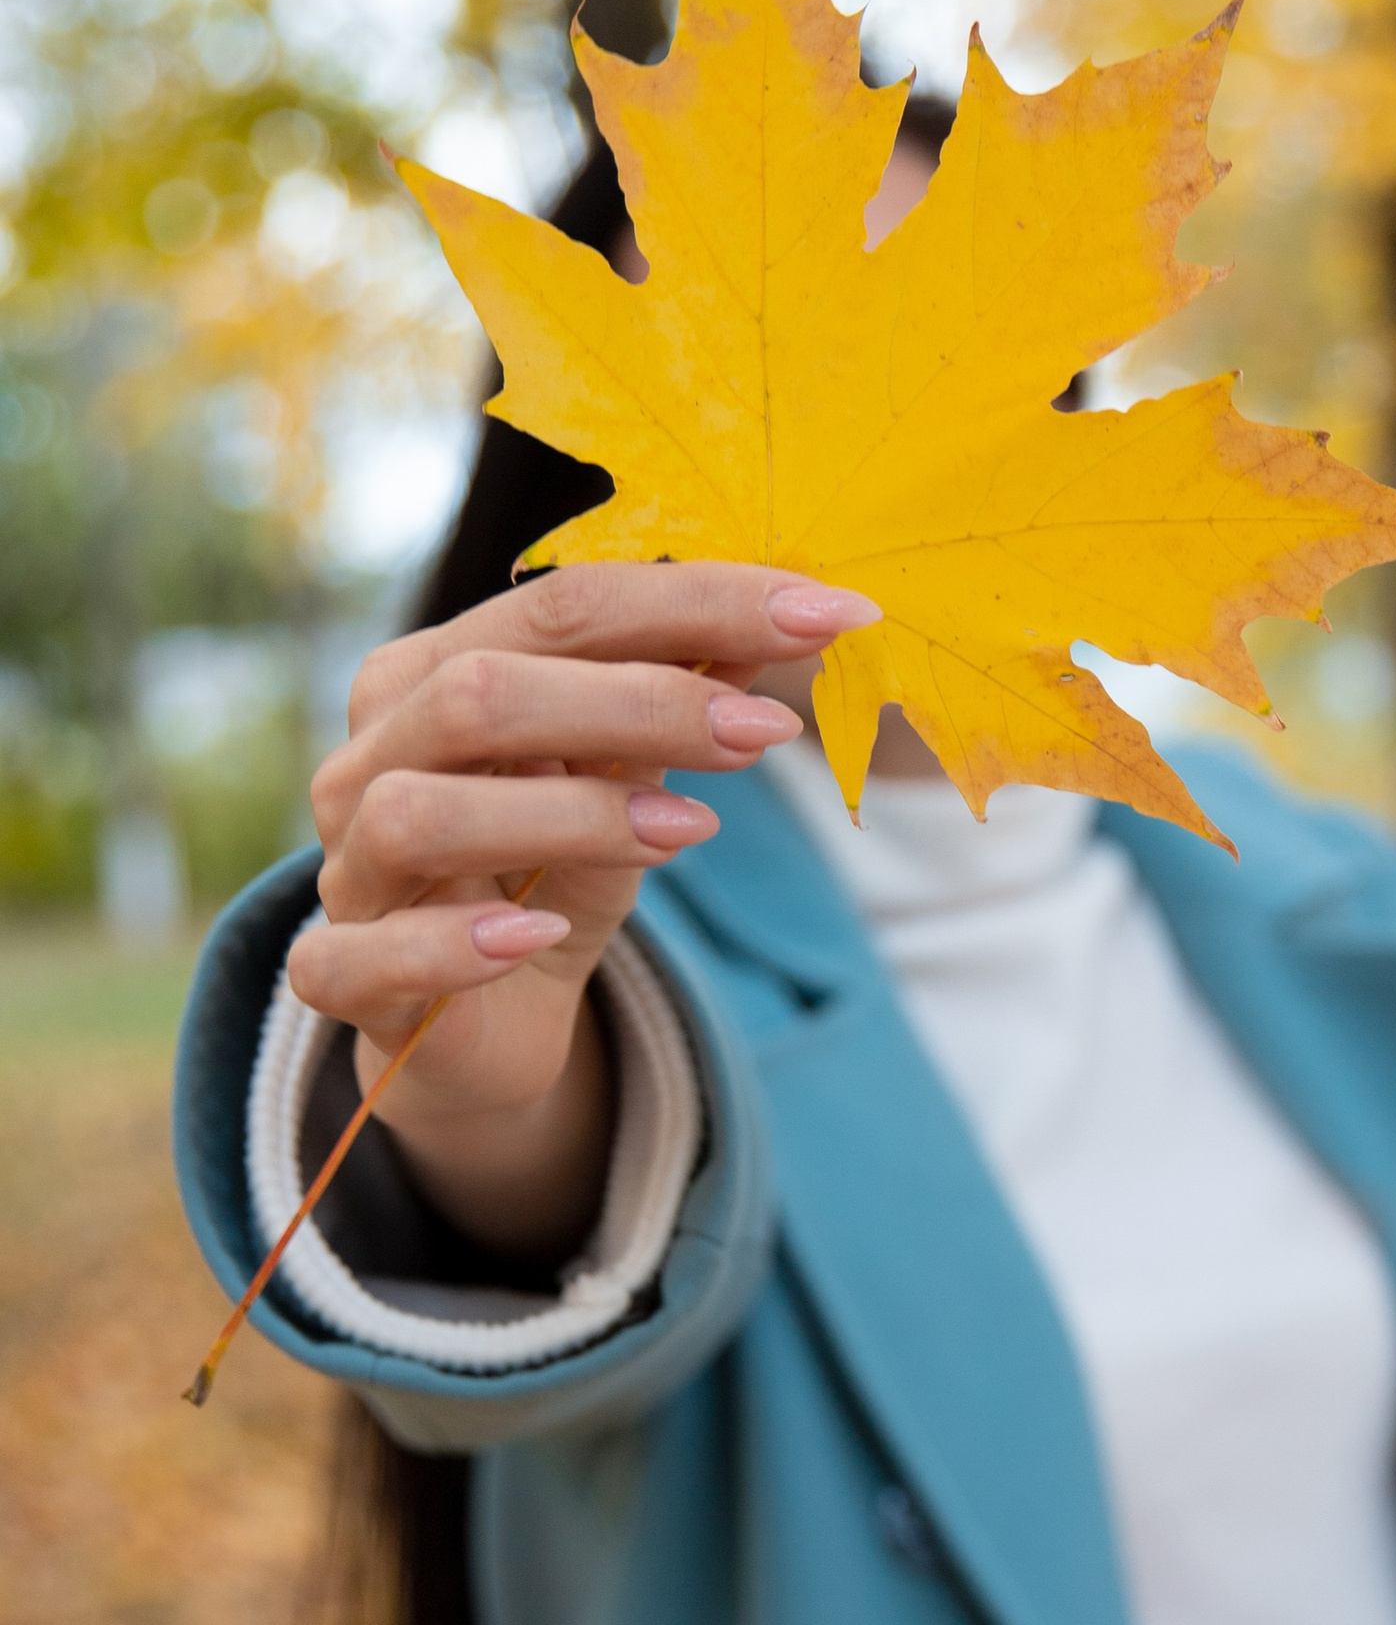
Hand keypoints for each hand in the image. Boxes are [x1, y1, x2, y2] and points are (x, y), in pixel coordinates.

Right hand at [290, 561, 872, 1256]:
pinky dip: (449, 945)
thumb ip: (679, 705)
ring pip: (417, 814)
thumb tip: (786, 615)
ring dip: (566, 817)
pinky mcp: (341, 976)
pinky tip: (534, 937)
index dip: (695, 603)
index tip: (823, 614)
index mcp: (432, 673)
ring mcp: (346, 867)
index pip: (559, 608)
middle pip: (480, 694)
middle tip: (766, 732)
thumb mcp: (629, 783)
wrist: (488, 1021)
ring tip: (687, 834)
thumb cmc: (552, 873)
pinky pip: (362, 957)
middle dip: (640, 702)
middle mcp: (370, 754)